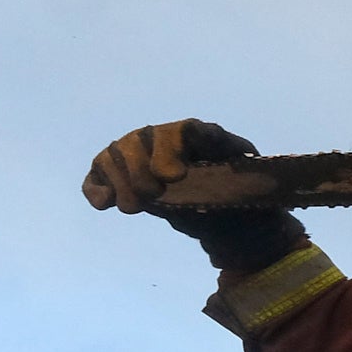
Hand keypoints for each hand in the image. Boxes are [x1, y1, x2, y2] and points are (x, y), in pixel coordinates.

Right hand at [83, 119, 303, 272]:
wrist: (228, 221)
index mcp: (205, 139)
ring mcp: (144, 156)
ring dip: (119, 179)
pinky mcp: (125, 178)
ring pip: (117, 151)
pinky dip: (96, 186)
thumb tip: (245, 163)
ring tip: (132, 208)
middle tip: (151, 195)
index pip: (187, 130)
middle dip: (140, 167)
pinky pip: (99, 172)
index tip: (174, 177)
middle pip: (142, 137)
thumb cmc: (243, 198)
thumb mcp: (255, 186)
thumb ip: (247, 174)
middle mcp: (169, 140)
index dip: (173, 148)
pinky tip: (103, 204)